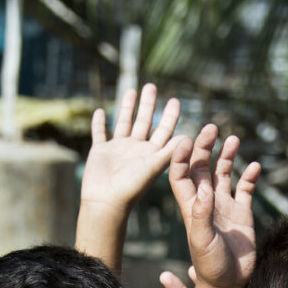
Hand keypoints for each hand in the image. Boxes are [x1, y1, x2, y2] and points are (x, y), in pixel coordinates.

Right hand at [81, 83, 181, 218]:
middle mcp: (136, 149)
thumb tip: (189, 136)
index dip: (170, 116)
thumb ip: (170, 151)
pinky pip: (100, 134)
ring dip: (127, 107)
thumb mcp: (155, 167)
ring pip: (123, 123)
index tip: (175, 100)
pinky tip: (100, 111)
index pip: (164, 130)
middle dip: (148, 104)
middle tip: (152, 86)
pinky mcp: (100, 152)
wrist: (106, 202)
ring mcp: (117, 150)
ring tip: (131, 90)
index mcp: (151, 153)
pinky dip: (99, 124)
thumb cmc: (132, 187)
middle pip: (144, 122)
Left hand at [169, 124, 258, 287]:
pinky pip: (245, 188)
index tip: (184, 139)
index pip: (180, 175)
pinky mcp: (242, 212)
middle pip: (201, 167)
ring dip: (226, 155)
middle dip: (204, 147)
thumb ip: (201, 215)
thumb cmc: (210, 265)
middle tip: (211, 128)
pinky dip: (249, 176)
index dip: (180, 157)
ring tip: (232, 138)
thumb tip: (204, 189)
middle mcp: (206, 202)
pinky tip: (255, 166)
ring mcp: (224, 206)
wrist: (229, 283)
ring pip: (223, 173)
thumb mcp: (202, 241)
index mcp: (191, 206)